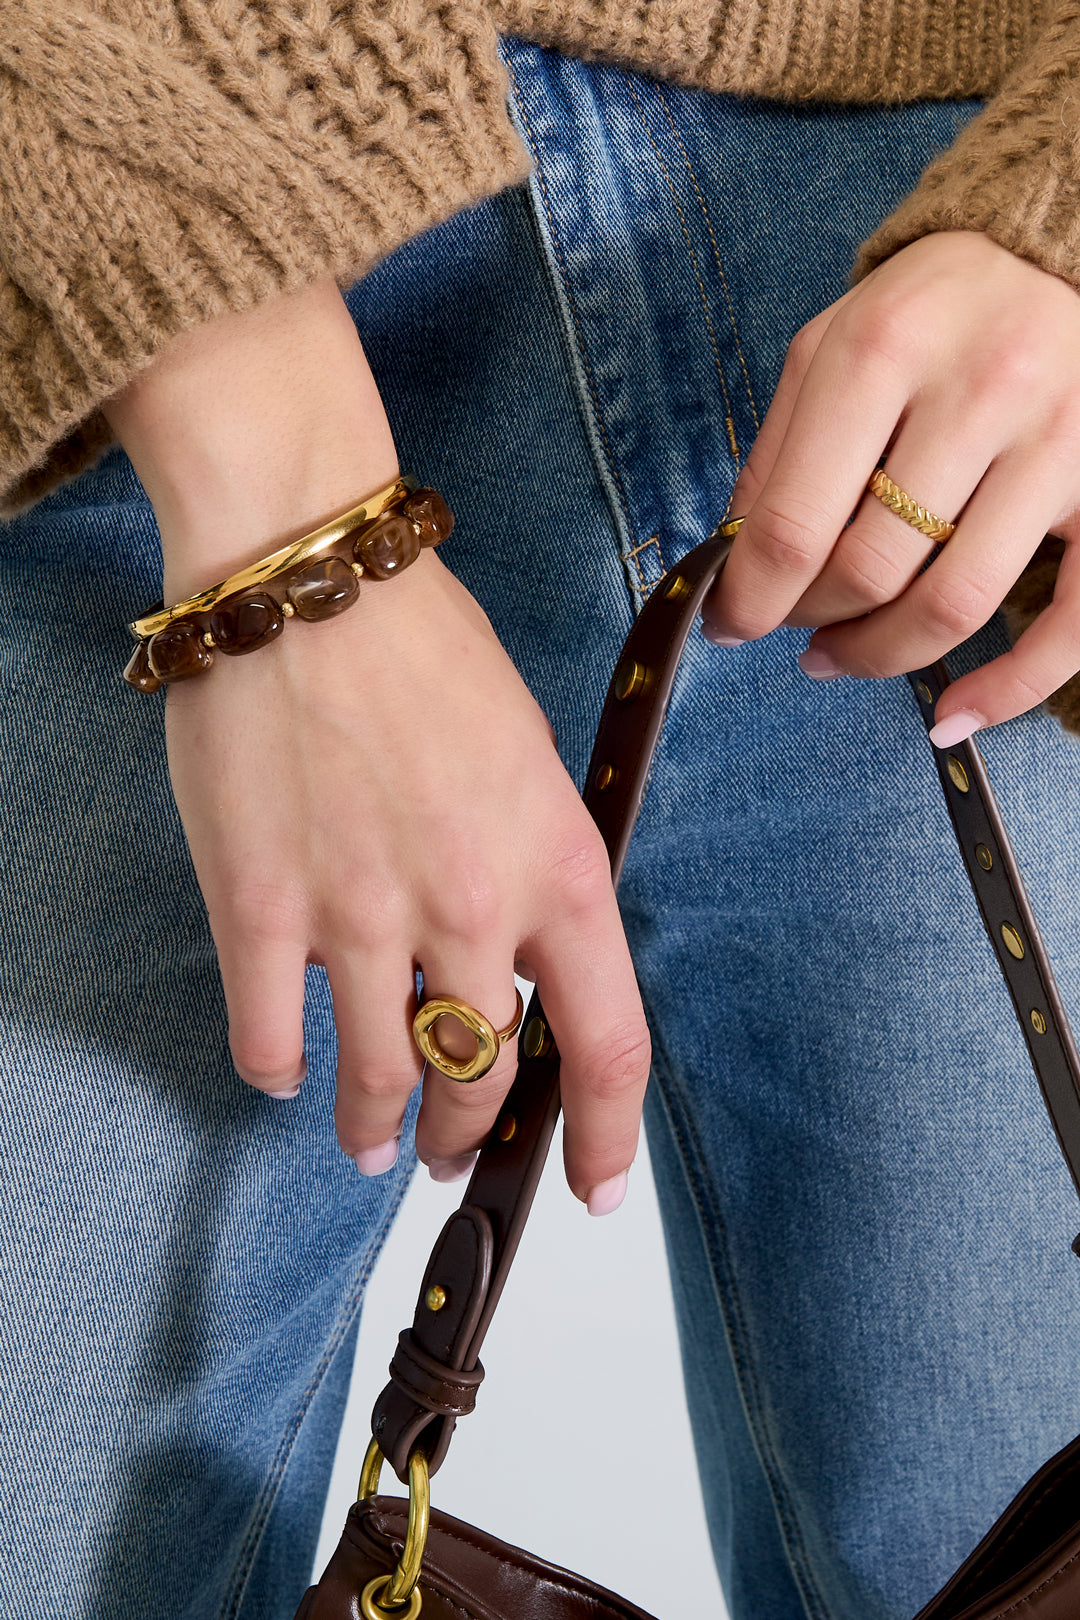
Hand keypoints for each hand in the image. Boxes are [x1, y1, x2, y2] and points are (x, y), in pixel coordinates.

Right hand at [104, 281, 649, 1209]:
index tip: (590, 1186)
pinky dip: (277, 1069)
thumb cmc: (427, 649)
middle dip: (469, 1138)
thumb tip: (510, 961)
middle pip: (481, 1080)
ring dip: (377, 1131)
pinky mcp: (264, 908)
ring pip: (381, 1082)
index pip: (605, 1044)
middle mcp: (470, 909)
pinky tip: (282, 1069)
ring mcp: (363, 916)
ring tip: (371, 1144)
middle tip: (452, 1153)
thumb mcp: (529, 760)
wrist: (311, 576)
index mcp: (557, 868)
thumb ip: (533, 871)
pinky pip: (270, 1038)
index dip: (601, 1135)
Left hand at [701, 231, 1079, 744]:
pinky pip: (1068, 626)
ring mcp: (1059, 446)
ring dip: (880, 655)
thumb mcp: (831, 346)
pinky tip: (951, 716)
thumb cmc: (933, 309)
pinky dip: (1006, 689)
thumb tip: (735, 569)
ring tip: (842, 653)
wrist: (1059, 253)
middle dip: (810, 619)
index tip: (728, 624)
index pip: (794, 522)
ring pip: (951, 606)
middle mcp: (980, 393)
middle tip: (792, 624)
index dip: (748, 599)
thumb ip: (777, 453)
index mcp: (885, 350)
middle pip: (868, 571)